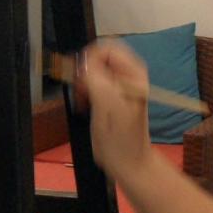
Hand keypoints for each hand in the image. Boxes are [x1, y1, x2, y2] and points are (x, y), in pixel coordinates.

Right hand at [78, 40, 151, 180]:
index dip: (89, 59)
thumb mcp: (106, 107)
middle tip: (80, 89)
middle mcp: (130, 76)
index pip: (107, 47)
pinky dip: (86, 91)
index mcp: (133, 75)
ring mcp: (122, 87)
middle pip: (100, 57)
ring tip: (83, 101)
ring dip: (84, 82)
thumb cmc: (120, 141)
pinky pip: (95, 83)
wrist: (129, 164)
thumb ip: (96, 79)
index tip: (80, 78)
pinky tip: (85, 105)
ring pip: (95, 70)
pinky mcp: (114, 97)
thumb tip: (84, 63)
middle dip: (85, 70)